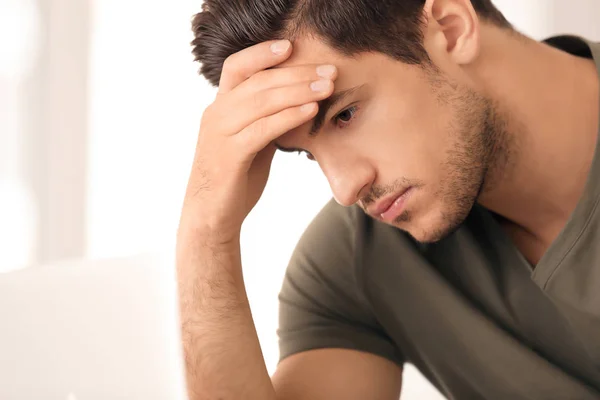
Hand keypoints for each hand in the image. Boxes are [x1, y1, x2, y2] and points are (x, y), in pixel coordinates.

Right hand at [180, 40, 336, 243]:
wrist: (212, 216)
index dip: (262, 53)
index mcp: (220, 108)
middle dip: (297, 73)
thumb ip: (266, 121)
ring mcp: (220, 134)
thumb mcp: (252, 142)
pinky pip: (263, 129)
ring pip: (261, 101)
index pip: (237, 67)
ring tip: (328, 86)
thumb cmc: (235, 178)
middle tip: (329, 70)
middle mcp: (216, 115)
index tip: (291, 46)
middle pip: (258, 82)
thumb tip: (298, 104)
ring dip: (299, 91)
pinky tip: (311, 110)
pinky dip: (289, 117)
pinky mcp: (229, 155)